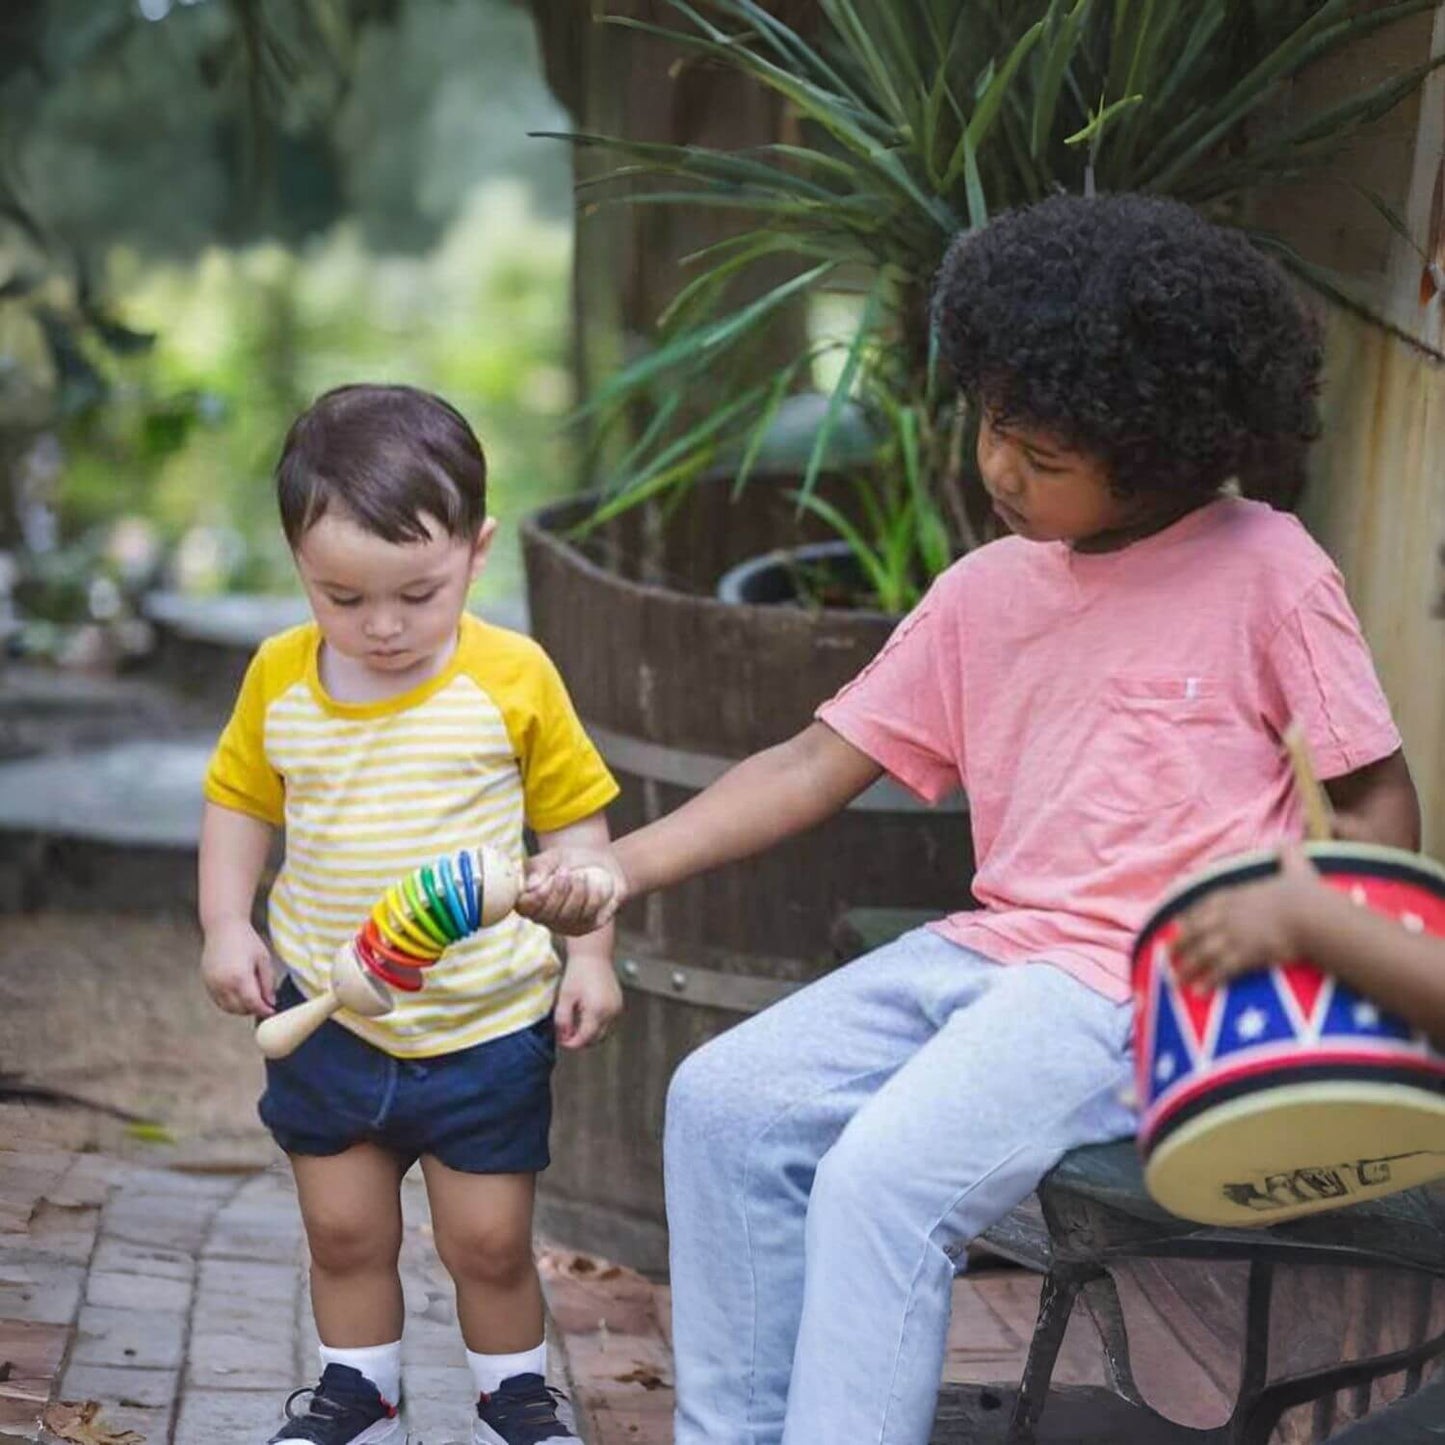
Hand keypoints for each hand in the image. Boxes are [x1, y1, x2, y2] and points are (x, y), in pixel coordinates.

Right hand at [201, 917, 276, 1016]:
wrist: (223, 927)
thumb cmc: (247, 940)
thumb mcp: (263, 959)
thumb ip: (268, 983)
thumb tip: (270, 1002)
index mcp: (239, 978)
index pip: (253, 1004)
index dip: (264, 1010)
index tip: (272, 1010)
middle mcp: (223, 984)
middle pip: (239, 1009)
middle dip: (253, 1010)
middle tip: (264, 1004)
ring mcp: (212, 984)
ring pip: (227, 1008)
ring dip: (240, 1008)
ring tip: (252, 999)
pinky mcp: (206, 982)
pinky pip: (218, 1000)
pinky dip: (229, 1002)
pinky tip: (239, 994)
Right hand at [519, 847, 625, 934]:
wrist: (595, 863)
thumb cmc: (566, 861)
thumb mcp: (551, 858)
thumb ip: (539, 869)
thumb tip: (531, 886)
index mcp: (529, 901)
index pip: (525, 908)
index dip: (536, 898)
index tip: (546, 882)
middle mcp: (544, 918)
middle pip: (548, 914)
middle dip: (558, 892)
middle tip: (565, 871)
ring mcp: (566, 925)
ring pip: (569, 915)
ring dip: (576, 891)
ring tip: (580, 874)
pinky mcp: (587, 925)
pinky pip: (589, 913)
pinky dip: (592, 894)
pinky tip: (591, 883)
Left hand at [553, 952, 622, 1048]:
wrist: (593, 955)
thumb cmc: (578, 973)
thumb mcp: (565, 997)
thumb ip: (563, 1020)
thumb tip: (564, 1036)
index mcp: (597, 1011)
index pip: (585, 1038)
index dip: (572, 1043)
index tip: (562, 1041)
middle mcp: (611, 1012)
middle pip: (596, 1039)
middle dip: (581, 1040)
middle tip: (567, 1034)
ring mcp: (617, 1009)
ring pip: (603, 1032)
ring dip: (589, 1033)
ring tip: (575, 1023)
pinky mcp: (618, 1004)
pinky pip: (608, 1022)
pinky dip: (597, 1024)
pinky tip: (585, 1015)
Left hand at [1172, 845, 1321, 988]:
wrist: (1312, 915)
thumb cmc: (1306, 893)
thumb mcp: (1294, 867)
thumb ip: (1286, 854)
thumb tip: (1286, 842)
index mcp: (1234, 895)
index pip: (1203, 906)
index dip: (1189, 917)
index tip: (1177, 926)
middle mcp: (1227, 916)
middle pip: (1194, 931)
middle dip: (1179, 945)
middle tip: (1167, 957)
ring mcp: (1233, 936)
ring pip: (1202, 954)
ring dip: (1187, 968)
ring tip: (1176, 981)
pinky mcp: (1243, 955)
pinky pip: (1220, 971)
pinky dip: (1208, 981)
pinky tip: (1198, 991)